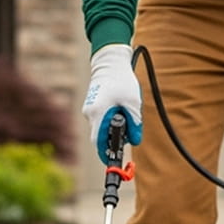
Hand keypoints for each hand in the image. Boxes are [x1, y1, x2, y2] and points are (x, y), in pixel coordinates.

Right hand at [82, 44, 142, 163]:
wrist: (110, 62)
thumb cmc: (122, 80)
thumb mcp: (133, 103)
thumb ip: (135, 123)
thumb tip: (135, 141)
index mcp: (98, 113)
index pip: (98, 142)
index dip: (105, 154)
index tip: (112, 161)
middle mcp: (90, 113)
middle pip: (98, 137)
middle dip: (111, 141)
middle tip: (127, 134)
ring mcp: (89, 109)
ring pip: (99, 128)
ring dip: (111, 129)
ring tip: (125, 114)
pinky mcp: (91, 105)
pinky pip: (99, 119)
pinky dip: (109, 120)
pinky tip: (119, 109)